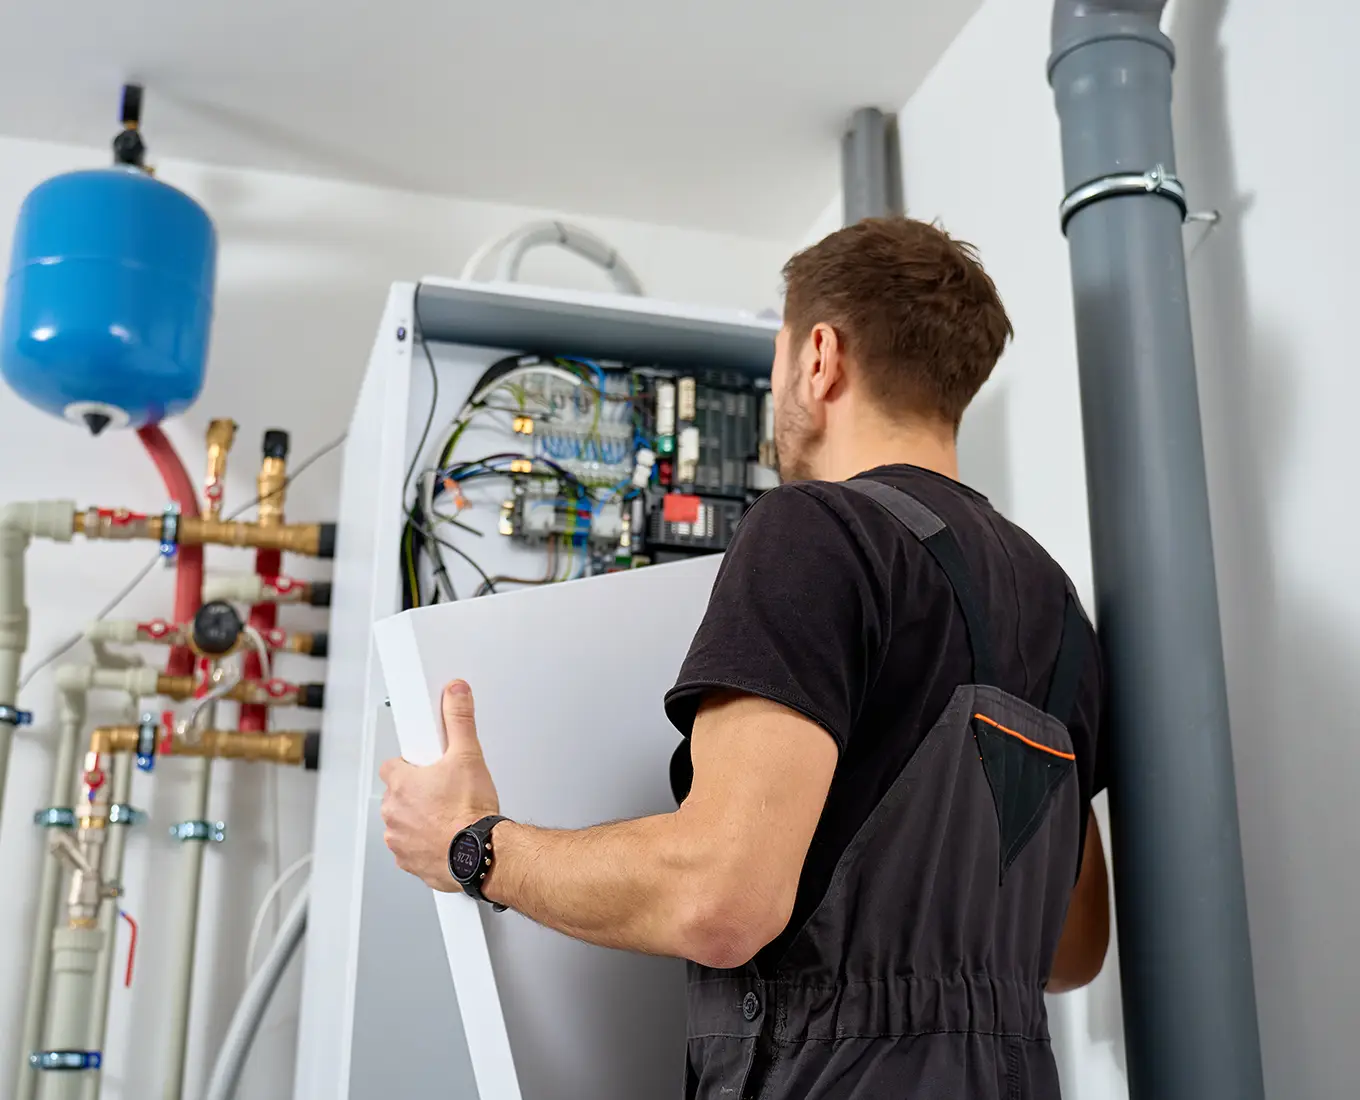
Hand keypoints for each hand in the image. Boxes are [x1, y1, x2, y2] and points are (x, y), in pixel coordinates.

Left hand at [380, 680, 499, 891]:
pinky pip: (412, 849)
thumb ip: (459, 719)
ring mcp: (399, 840)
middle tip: (444, 791)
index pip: (392, 766)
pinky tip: (447, 837)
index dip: (411, 765)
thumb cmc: (470, 813)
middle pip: (397, 795)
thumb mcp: (468, 755)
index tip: (427, 767)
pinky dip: (426, 844)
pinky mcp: (410, 862)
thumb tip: (455, 693)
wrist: (481, 855)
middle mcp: (394, 813)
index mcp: (401, 784)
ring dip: (419, 820)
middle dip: (417, 793)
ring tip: (448, 815)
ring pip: (403, 823)